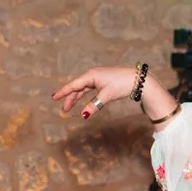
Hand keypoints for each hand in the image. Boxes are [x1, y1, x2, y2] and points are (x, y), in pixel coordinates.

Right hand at [52, 64, 171, 122]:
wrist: (138, 80)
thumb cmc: (122, 84)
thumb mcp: (106, 96)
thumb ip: (93, 106)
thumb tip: (83, 115)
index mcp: (91, 75)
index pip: (73, 85)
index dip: (63, 92)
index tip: (54, 98)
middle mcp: (92, 75)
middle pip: (77, 88)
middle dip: (69, 98)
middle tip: (64, 109)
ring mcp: (97, 77)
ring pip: (83, 89)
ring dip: (76, 98)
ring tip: (69, 107)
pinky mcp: (103, 81)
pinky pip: (89, 89)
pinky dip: (85, 96)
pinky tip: (82, 102)